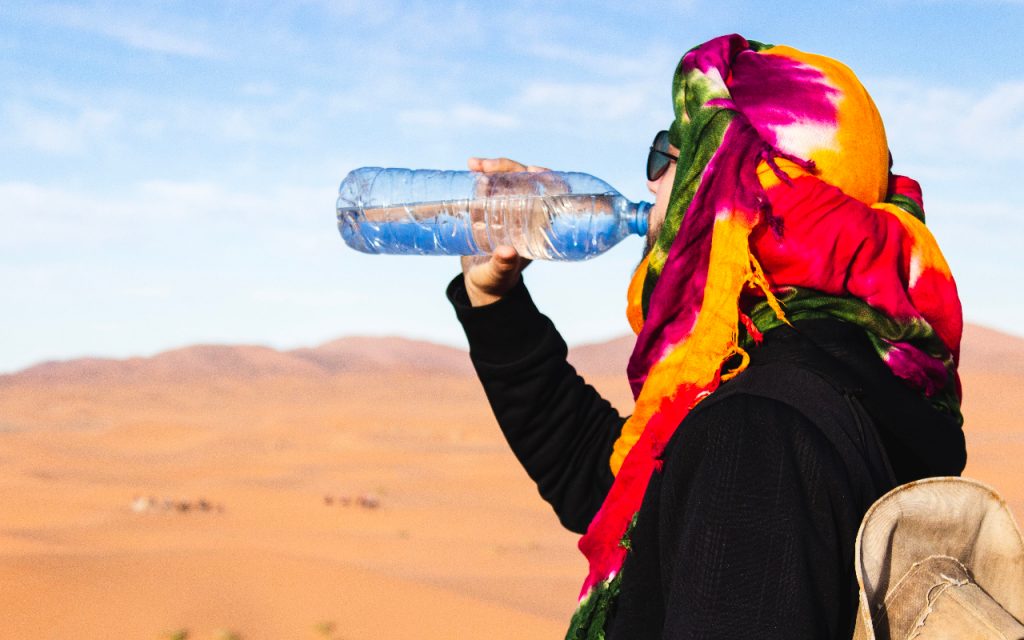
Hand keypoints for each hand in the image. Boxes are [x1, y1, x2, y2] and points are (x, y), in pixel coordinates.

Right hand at [461, 157, 547, 305]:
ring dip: (493, 168)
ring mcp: (508, 209)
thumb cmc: (496, 282)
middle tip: (486, 167)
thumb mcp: (498, 274)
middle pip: (525, 181)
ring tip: (473, 165)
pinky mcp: (491, 209)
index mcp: (537, 227)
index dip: (547, 177)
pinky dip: (481, 175)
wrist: (480, 284)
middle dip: (509, 167)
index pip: (550, 194)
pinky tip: (471, 169)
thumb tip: (507, 252)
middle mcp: (525, 214)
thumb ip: (503, 266)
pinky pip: (490, 186)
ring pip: (507, 180)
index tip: (533, 169)